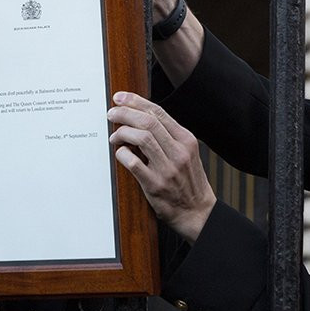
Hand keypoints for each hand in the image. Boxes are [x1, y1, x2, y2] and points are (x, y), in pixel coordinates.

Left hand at [108, 91, 215, 242]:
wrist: (198, 212)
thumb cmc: (189, 181)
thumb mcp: (186, 153)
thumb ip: (168, 137)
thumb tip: (140, 119)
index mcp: (186, 139)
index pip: (158, 112)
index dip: (136, 102)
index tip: (120, 98)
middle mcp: (178, 151)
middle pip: (148, 122)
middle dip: (125, 113)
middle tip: (111, 113)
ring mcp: (167, 169)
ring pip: (141, 138)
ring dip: (122, 133)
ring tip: (114, 136)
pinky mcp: (155, 185)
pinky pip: (134, 163)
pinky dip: (123, 154)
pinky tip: (120, 153)